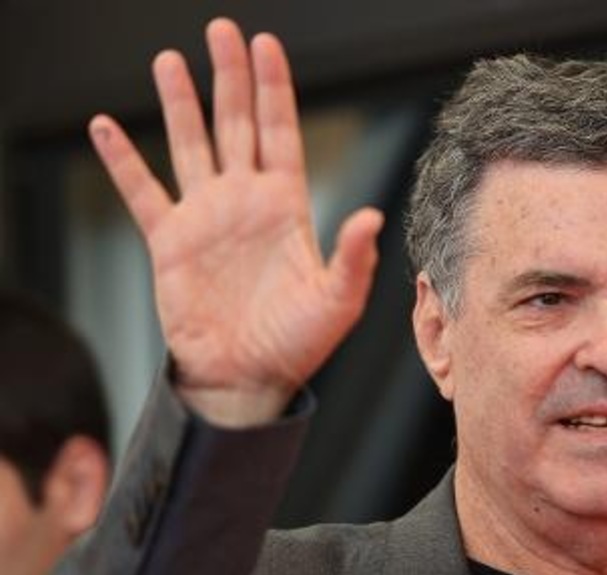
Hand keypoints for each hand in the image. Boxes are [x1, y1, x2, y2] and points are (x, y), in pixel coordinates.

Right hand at [89, 18, 382, 425]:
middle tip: (222, 31)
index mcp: (287, 208)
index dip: (273, 90)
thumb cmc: (296, 345)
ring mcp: (206, 218)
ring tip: (169, 61)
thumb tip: (370, 216)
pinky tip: (106, 128)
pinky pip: (142, 192)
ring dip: (180, 104)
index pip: (280, 134)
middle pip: (236, 124)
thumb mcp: (337, 303)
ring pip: (191, 145)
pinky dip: (122, 161)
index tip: (267, 46)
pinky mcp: (170, 242)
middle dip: (230, 77)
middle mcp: (245, 202)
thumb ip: (353, 259)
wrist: (246, 378)